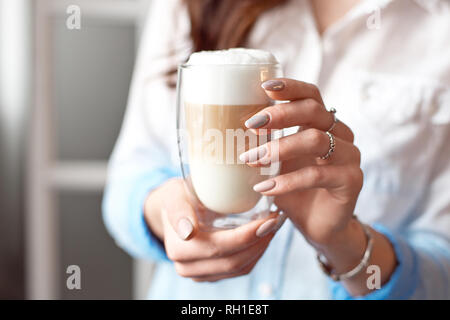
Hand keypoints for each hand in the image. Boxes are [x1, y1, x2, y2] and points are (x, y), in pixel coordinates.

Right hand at [144, 178, 285, 281]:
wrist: (174, 209)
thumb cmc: (178, 197)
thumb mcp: (174, 194)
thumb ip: (178, 210)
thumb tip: (187, 232)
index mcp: (179, 250)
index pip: (219, 247)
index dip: (247, 236)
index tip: (268, 218)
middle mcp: (187, 268)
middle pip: (233, 261)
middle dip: (259, 241)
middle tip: (277, 220)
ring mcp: (201, 274)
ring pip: (240, 268)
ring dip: (261, 248)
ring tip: (274, 225)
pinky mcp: (213, 275)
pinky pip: (241, 269)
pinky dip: (256, 253)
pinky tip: (265, 235)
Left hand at [242, 79, 396, 296]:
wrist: (318, 226)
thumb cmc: (295, 190)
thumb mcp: (278, 163)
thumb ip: (267, 143)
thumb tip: (229, 127)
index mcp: (323, 124)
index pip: (311, 95)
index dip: (291, 87)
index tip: (264, 88)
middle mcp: (341, 135)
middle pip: (314, 111)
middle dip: (280, 114)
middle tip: (251, 124)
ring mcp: (350, 157)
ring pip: (316, 140)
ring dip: (279, 148)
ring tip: (251, 159)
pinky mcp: (351, 180)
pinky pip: (317, 174)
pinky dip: (287, 180)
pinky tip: (265, 187)